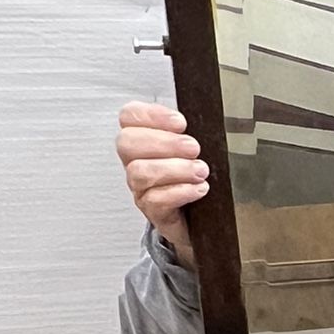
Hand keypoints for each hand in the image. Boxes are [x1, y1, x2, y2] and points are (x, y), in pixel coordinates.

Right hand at [116, 101, 207, 269]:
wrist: (201, 219)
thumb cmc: (194, 178)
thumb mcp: (191, 151)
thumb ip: (188, 134)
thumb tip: (205, 122)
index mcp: (142, 140)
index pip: (130, 116)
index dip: (151, 115)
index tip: (181, 123)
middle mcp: (135, 162)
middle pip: (128, 143)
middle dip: (164, 142)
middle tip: (194, 148)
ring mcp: (140, 188)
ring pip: (140, 172)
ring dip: (175, 168)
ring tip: (201, 171)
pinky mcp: (153, 211)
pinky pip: (155, 200)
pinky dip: (180, 191)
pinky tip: (199, 189)